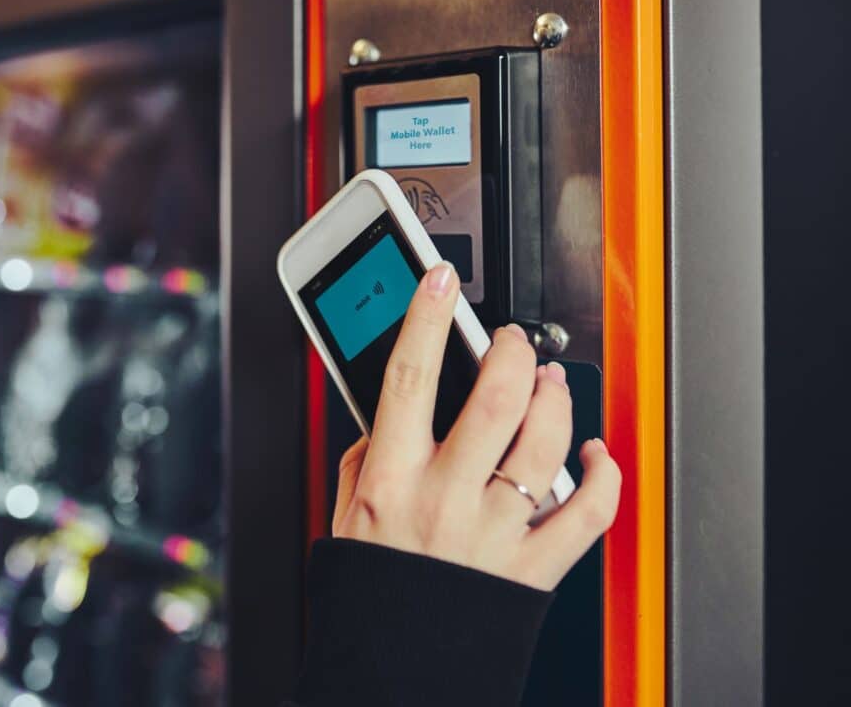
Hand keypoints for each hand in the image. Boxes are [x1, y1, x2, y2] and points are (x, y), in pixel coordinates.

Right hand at [331, 262, 620, 590]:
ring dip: (554, 399)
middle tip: (511, 341)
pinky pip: (587, 514)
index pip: (409, 378)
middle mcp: (445, 501)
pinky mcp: (533, 568)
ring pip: (545, 443)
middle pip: (495, 399)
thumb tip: (386, 418)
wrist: (396, 668)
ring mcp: (494, 534)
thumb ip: (365, 460)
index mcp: (392, 481)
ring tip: (548, 383)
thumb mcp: (345, 517)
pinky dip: (603, 476)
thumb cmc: (373, 595)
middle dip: (511, 351)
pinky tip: (593, 454)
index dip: (426, 319)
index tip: (438, 281)